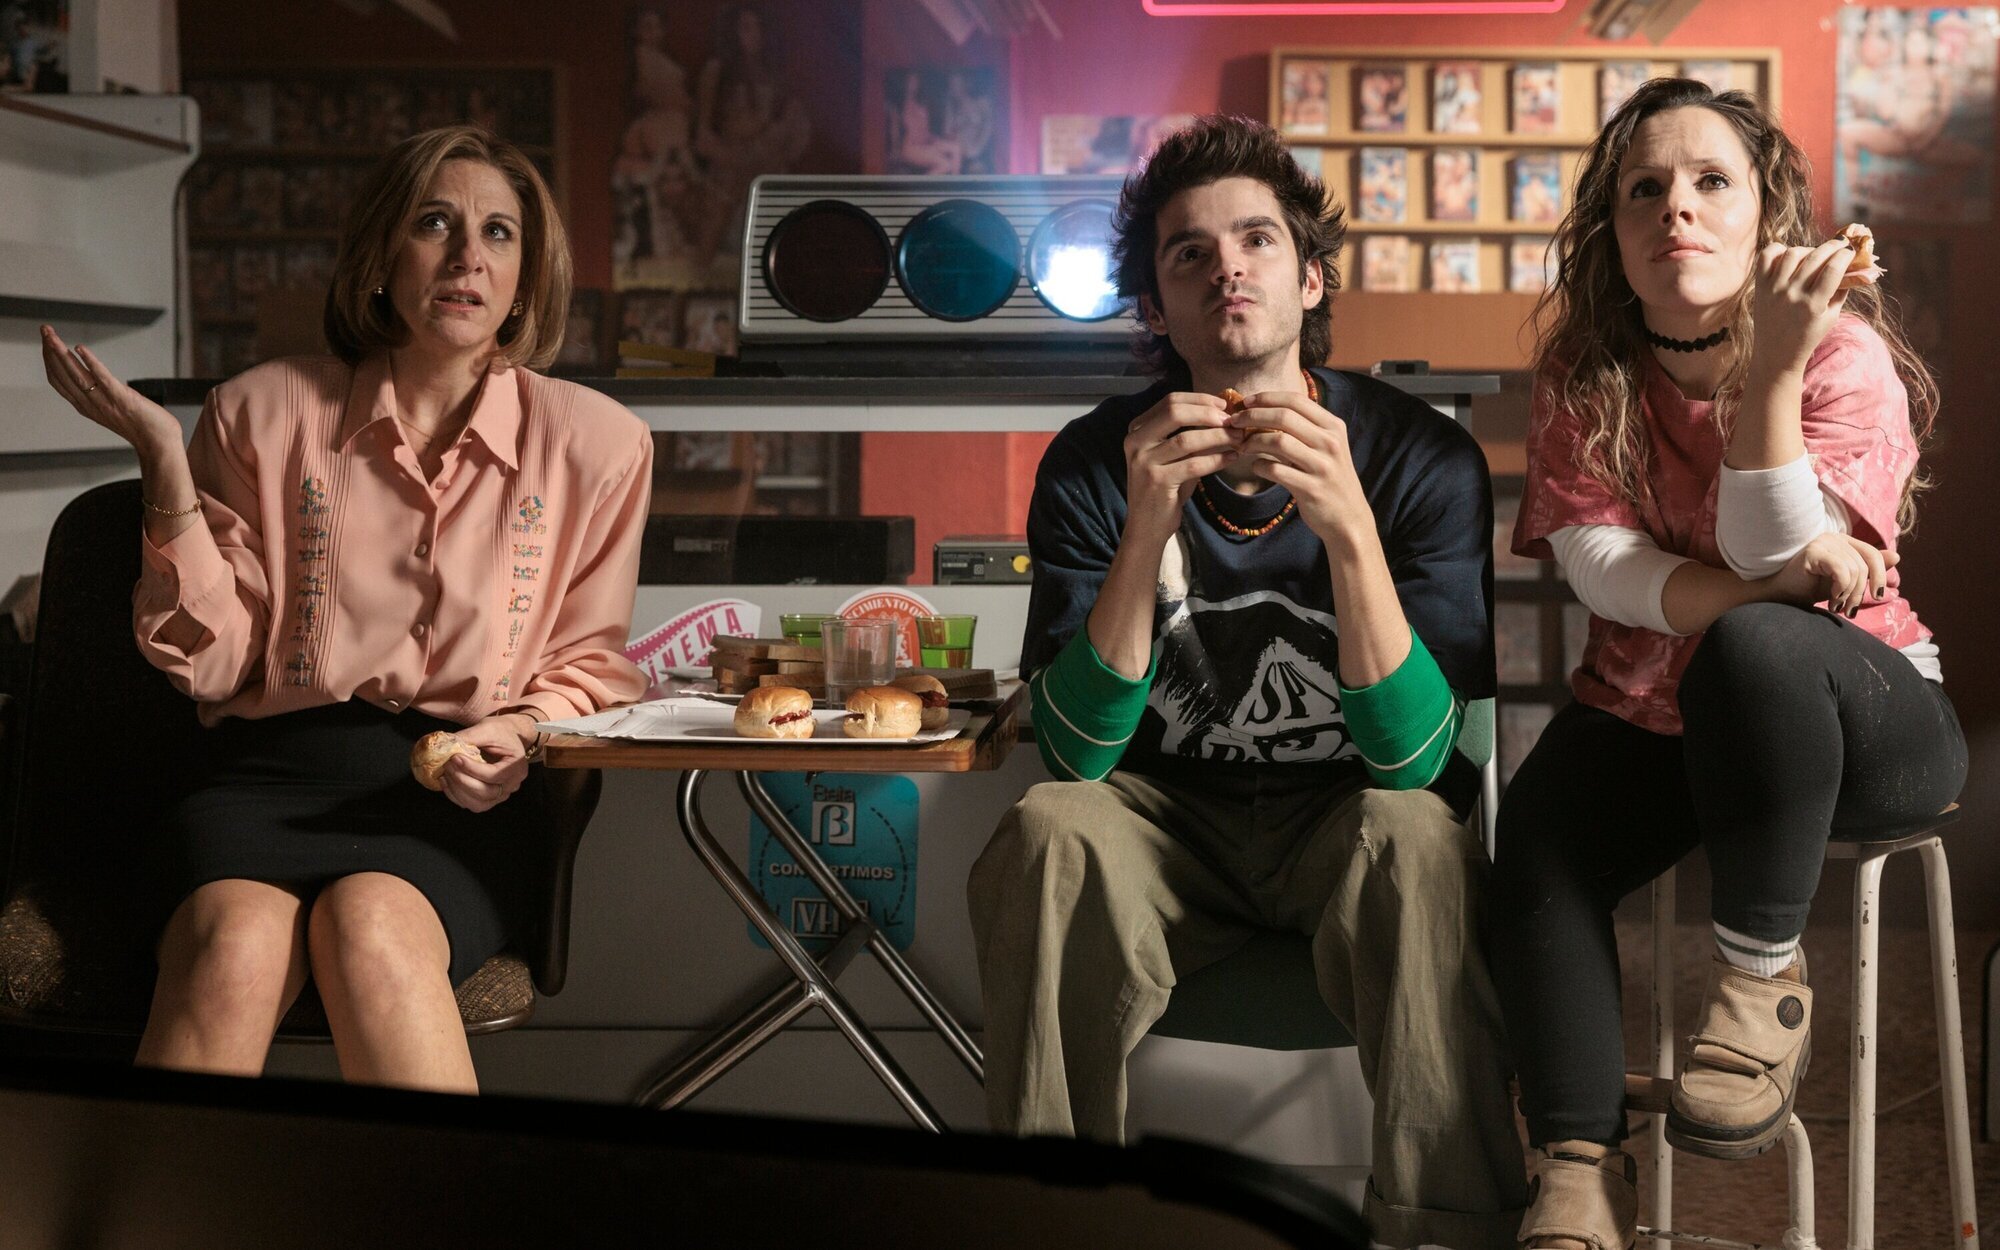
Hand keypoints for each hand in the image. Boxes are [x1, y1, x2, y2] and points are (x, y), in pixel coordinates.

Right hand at [41, 325, 183, 455]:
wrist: (159, 444)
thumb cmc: (142, 427)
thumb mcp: (112, 410)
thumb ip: (100, 397)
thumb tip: (96, 380)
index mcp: (86, 406)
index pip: (59, 381)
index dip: (49, 361)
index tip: (46, 342)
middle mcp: (90, 405)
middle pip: (62, 375)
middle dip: (50, 351)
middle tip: (44, 330)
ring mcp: (105, 402)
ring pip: (76, 375)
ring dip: (61, 353)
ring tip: (52, 336)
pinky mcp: (122, 399)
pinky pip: (102, 379)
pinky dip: (90, 362)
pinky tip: (80, 348)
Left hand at [438, 714, 535, 813]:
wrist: (508, 737)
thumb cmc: (500, 732)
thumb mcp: (487, 728)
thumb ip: (469, 736)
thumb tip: (444, 745)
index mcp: (517, 767)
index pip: (493, 775)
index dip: (471, 769)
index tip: (455, 757)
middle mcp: (512, 785)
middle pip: (486, 793)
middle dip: (462, 780)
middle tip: (448, 764)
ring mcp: (501, 795)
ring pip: (477, 804)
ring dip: (457, 790)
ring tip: (445, 773)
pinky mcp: (489, 800)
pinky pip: (471, 805)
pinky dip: (455, 796)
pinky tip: (446, 781)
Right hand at [1121, 391, 1238, 540]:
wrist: (1147, 526)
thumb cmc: (1165, 488)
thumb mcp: (1174, 456)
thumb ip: (1190, 434)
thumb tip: (1222, 411)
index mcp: (1137, 429)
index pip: (1170, 401)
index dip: (1200, 399)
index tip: (1224, 405)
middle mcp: (1135, 442)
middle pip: (1174, 412)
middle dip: (1208, 413)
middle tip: (1232, 421)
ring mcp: (1143, 462)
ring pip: (1186, 439)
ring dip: (1217, 436)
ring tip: (1238, 438)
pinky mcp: (1156, 482)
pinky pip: (1193, 464)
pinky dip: (1216, 459)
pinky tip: (1232, 457)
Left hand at [1224, 390, 1372, 546]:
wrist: (1348, 518)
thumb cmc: (1329, 477)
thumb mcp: (1326, 447)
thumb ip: (1303, 428)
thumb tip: (1265, 410)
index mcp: (1333, 426)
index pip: (1296, 400)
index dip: (1267, 397)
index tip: (1246, 402)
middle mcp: (1330, 443)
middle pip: (1284, 417)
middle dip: (1253, 416)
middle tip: (1234, 422)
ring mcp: (1322, 466)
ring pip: (1278, 441)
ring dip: (1253, 441)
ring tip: (1242, 446)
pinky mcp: (1311, 488)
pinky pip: (1276, 470)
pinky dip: (1260, 466)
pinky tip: (1256, 466)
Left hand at [1750, 241, 1851, 378]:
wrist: (1776, 354)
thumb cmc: (1808, 336)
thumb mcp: (1831, 316)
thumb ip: (1843, 289)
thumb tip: (1855, 264)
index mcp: (1813, 305)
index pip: (1833, 268)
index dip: (1845, 255)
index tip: (1851, 251)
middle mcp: (1791, 294)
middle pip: (1815, 257)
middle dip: (1833, 247)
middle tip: (1840, 245)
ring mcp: (1773, 289)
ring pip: (1792, 253)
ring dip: (1808, 249)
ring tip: (1815, 255)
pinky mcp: (1760, 287)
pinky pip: (1766, 256)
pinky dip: (1778, 249)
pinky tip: (1789, 255)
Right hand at [1766, 532, 1895, 616]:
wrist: (1780, 596)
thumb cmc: (1808, 588)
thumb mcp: (1844, 582)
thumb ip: (1867, 570)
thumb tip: (1897, 557)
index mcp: (1845, 542)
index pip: (1874, 555)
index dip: (1880, 576)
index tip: (1878, 597)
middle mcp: (1835, 537)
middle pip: (1865, 565)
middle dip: (1861, 592)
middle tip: (1849, 610)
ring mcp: (1824, 541)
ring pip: (1855, 570)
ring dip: (1848, 594)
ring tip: (1835, 606)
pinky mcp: (1814, 550)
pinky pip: (1842, 570)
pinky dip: (1841, 588)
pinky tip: (1831, 598)